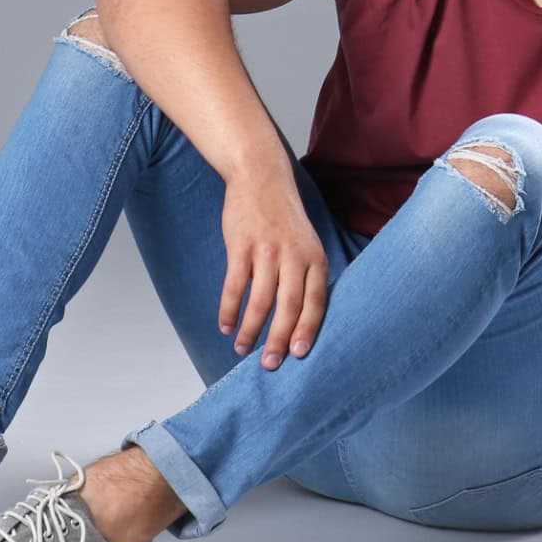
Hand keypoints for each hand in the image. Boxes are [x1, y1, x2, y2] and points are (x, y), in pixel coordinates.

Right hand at [217, 170, 328, 370]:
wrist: (261, 176)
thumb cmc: (284, 217)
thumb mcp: (307, 243)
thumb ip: (306, 276)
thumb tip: (300, 321)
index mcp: (315, 258)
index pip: (315, 301)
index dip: (307, 330)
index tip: (299, 355)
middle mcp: (294, 255)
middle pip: (289, 306)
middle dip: (279, 339)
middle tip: (270, 365)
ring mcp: (267, 250)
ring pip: (260, 300)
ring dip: (250, 328)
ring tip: (242, 349)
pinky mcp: (241, 245)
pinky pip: (235, 285)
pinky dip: (229, 309)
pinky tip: (226, 325)